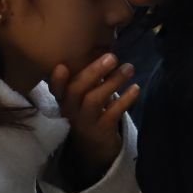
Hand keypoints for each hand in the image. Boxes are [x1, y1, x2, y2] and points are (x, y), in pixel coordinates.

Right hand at [51, 54, 137, 185]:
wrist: (94, 147)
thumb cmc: (89, 111)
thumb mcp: (83, 95)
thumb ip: (89, 76)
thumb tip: (103, 45)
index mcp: (64, 99)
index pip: (56, 88)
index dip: (57, 79)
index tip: (61, 66)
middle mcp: (71, 110)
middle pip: (76, 90)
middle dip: (93, 72)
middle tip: (112, 57)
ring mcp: (85, 122)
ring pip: (95, 100)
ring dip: (113, 82)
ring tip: (129, 68)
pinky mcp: (102, 131)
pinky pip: (113, 113)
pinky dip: (125, 100)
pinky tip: (136, 88)